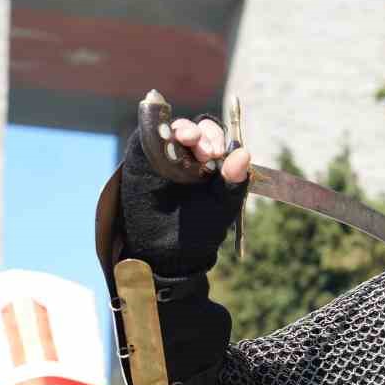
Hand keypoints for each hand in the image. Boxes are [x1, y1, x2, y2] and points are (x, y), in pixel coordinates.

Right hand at [122, 110, 250, 276]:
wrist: (165, 255)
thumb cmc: (198, 231)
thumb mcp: (221, 207)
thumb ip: (233, 182)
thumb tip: (244, 152)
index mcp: (210, 163)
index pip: (215, 138)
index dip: (217, 138)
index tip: (219, 151)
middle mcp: (187, 154)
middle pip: (195, 129)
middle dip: (201, 134)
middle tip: (205, 149)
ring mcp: (163, 155)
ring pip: (172, 129)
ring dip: (182, 130)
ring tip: (187, 139)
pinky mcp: (140, 159)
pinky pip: (146, 137)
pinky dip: (155, 130)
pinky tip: (164, 134)